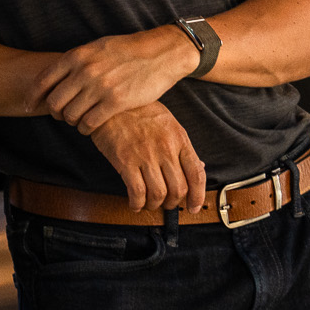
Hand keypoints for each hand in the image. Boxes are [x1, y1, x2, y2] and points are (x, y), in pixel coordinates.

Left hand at [33, 27, 198, 131]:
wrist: (159, 53)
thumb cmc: (127, 50)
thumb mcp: (96, 47)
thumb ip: (76, 61)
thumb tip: (55, 75)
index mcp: (77, 56)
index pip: (43, 81)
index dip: (33, 97)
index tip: (30, 105)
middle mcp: (85, 71)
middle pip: (54, 102)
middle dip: (56, 113)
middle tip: (63, 115)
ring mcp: (99, 87)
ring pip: (71, 116)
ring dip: (73, 122)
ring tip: (80, 120)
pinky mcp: (115, 102)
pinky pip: (89, 124)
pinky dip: (86, 129)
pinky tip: (91, 126)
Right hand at [88, 103, 206, 211]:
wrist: (111, 102)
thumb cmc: (139, 110)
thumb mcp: (168, 122)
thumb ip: (182, 146)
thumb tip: (198, 167)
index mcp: (179, 138)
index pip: (196, 174)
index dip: (197, 196)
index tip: (193, 207)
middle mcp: (165, 148)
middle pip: (179, 188)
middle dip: (173, 202)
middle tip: (166, 203)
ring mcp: (146, 155)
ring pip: (159, 194)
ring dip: (155, 205)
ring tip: (149, 203)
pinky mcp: (126, 161)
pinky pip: (137, 192)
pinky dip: (137, 203)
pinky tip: (135, 203)